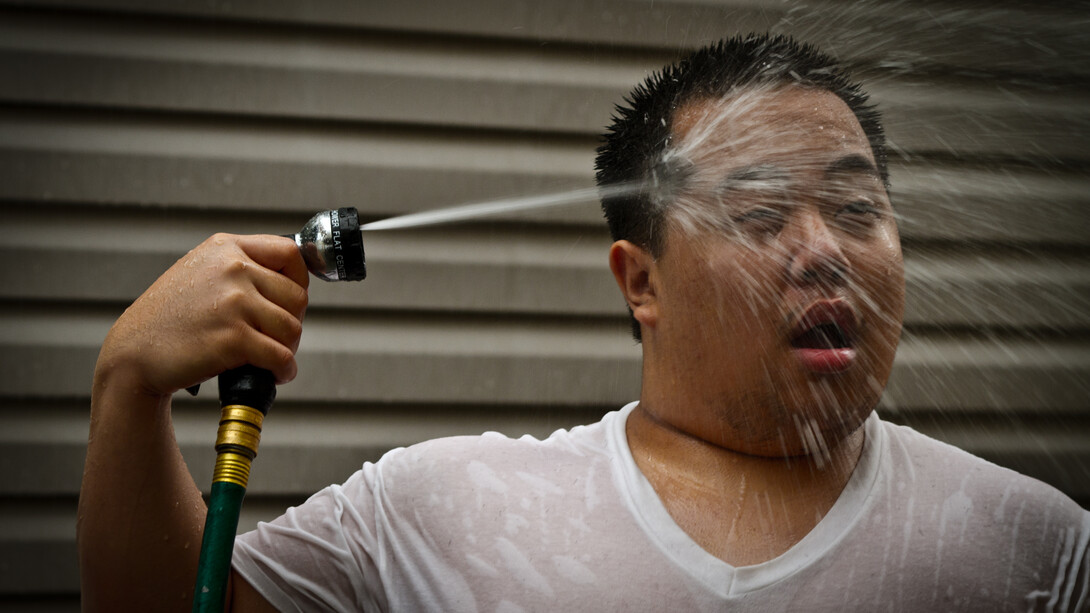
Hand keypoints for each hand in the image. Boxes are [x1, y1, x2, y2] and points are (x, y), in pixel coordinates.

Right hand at [97, 234, 309, 397]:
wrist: (132, 354)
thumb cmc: (169, 319)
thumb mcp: (200, 272)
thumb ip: (240, 267)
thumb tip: (291, 283)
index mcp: (225, 247)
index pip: (290, 254)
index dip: (299, 282)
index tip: (290, 303)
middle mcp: (232, 268)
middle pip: (297, 297)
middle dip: (292, 324)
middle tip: (274, 340)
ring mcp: (233, 302)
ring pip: (293, 329)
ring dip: (288, 350)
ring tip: (271, 360)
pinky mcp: (233, 338)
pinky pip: (281, 356)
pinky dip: (284, 371)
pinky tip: (273, 374)